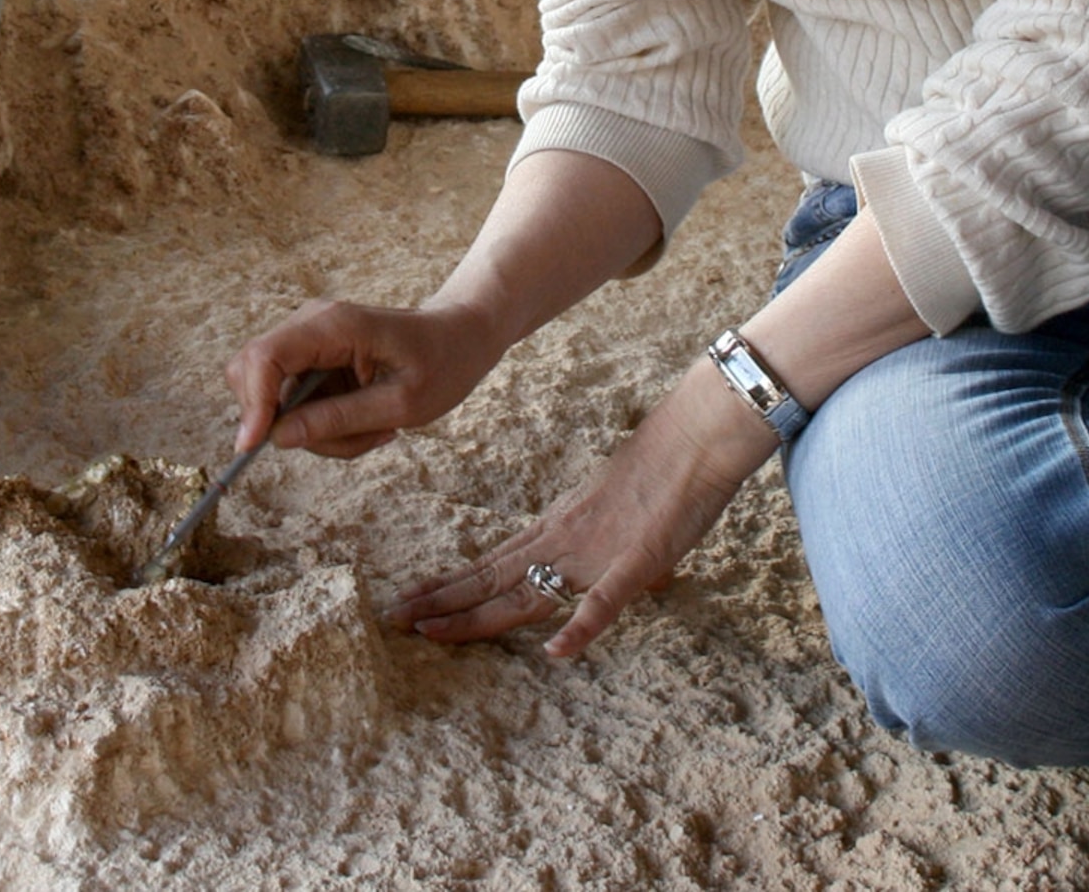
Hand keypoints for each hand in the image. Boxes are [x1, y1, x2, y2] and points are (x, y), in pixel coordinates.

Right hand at [225, 298, 508, 459]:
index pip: (265, 357)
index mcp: (334, 325)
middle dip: (289, 424)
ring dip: (318, 431)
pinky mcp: (313, 361)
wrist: (461, 336)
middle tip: (352, 441)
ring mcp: (309, 342)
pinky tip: (368, 423)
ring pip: (277, 399)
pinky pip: (297, 404)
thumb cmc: (442, 363)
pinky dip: (325, 426)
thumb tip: (278, 438)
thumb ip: (339, 419)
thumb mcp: (401, 403)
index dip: (252, 403)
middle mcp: (311, 325)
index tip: (252, 448)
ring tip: (375, 432)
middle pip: (256, 377)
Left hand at [389, 360, 775, 659]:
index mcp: (558, 529)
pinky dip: (579, 628)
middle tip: (392, 619)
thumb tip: (616, 581)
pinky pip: (604, 601)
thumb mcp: (620, 512)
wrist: (695, 435)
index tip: (411, 601)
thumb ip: (609, 549)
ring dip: (477, 616)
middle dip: (442, 603)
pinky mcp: (636, 561)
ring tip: (432, 633)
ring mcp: (595, 553)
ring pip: (525, 591)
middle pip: (492, 580)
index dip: (450, 587)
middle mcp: (563, 541)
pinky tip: (556, 652)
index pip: (492, 565)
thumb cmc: (664, 469)